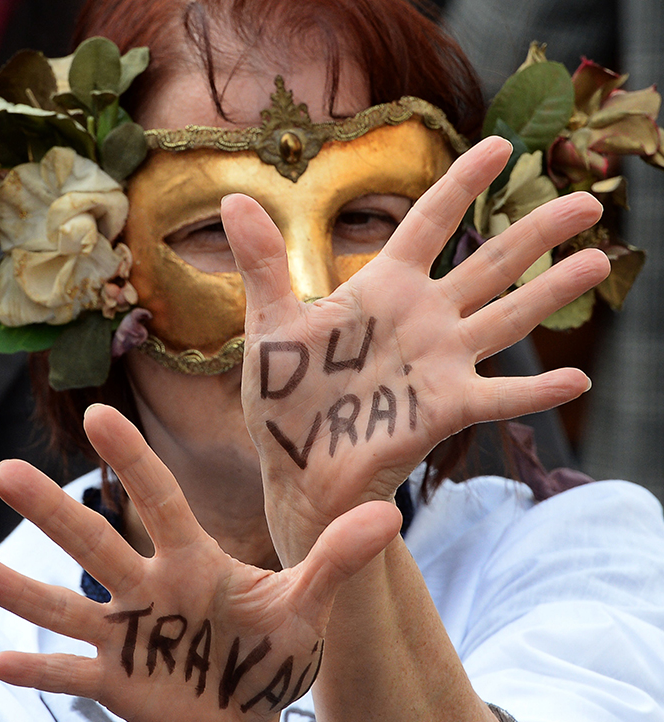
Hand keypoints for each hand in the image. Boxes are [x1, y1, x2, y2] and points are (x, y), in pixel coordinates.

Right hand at [0, 405, 400, 721]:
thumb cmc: (268, 650)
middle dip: (55, 511)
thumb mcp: (306, 604)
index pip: (160, 499)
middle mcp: (152, 587)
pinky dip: (40, 670)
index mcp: (195, 559)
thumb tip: (389, 513)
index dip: (133, 459)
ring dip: (21, 589)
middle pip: (100, 543)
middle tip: (4, 472)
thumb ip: (337, 558)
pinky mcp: (118, 682)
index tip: (97, 414)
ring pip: (70, 604)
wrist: (243, 710)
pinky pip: (73, 674)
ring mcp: (129, 635)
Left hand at [223, 136, 609, 561]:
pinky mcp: (444, 409)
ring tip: (599, 260)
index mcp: (383, 288)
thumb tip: (232, 197)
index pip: (430, 222)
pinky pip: (498, 398)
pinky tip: (577, 381)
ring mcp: (439, 362)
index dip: (464, 183)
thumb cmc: (286, 396)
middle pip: (490, 263)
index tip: (502, 146)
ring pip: (507, 318)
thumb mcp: (272, 325)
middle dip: (538, 232)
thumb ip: (263, 263)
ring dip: (552, 293)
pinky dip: (535, 392)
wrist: (298, 465)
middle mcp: (422, 318)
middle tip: (587, 203)